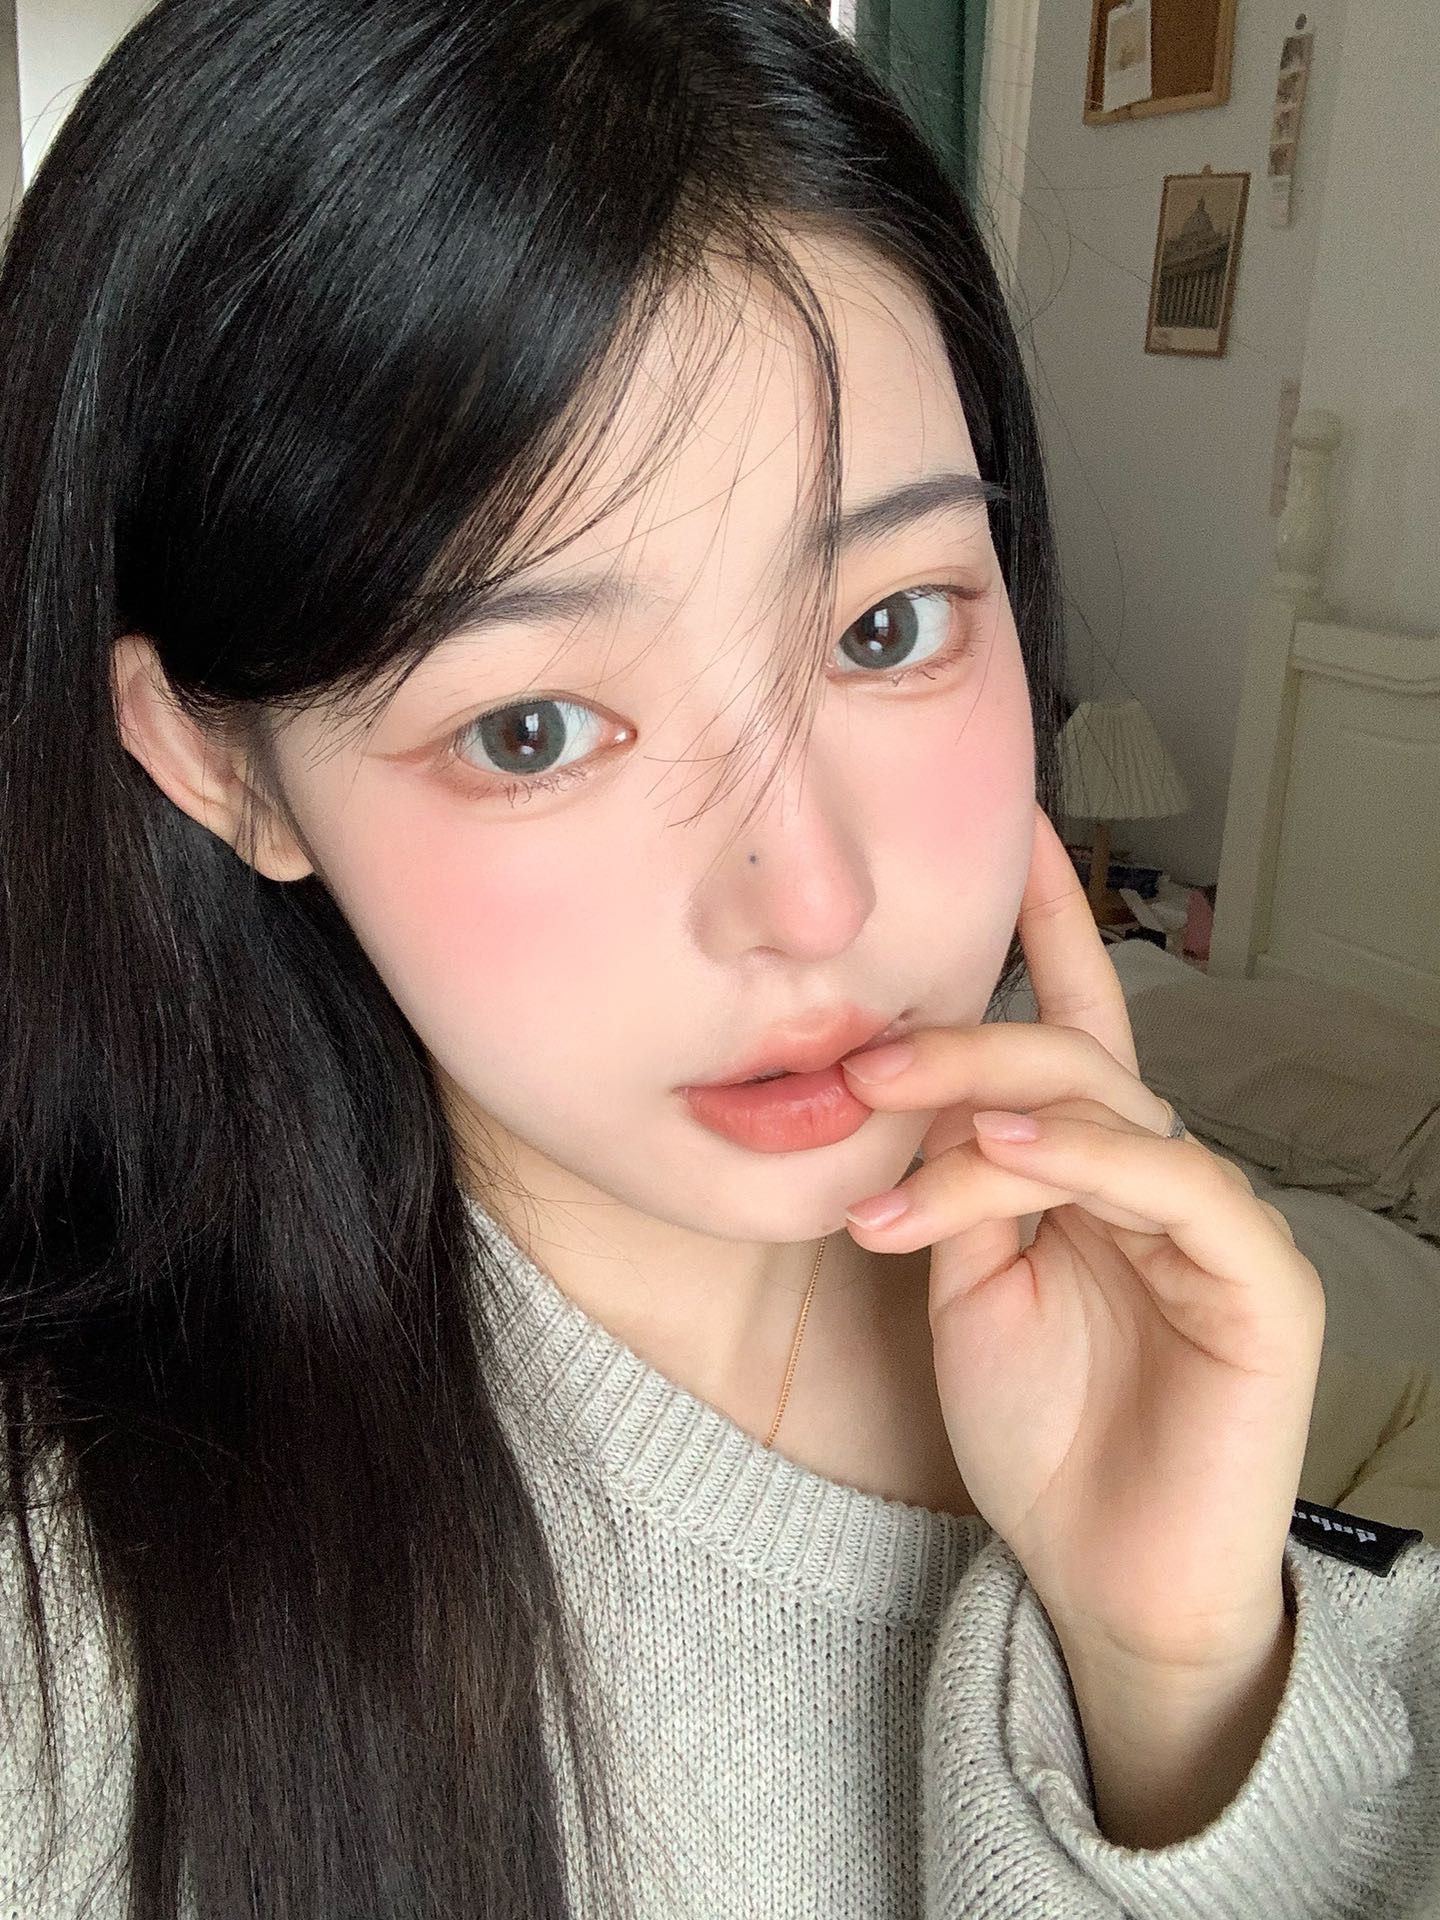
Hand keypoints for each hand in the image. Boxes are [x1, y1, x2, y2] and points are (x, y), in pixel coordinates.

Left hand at [840, 803, 1324, 1674]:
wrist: (1108, 1581)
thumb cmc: (1045, 1437)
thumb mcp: (969, 1292)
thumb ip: (957, 1190)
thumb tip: (918, 1105)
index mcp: (1093, 1173)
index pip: (1075, 1026)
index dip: (1052, 927)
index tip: (1009, 835)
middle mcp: (1161, 1178)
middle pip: (1073, 1058)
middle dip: (959, 1042)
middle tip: (859, 1055)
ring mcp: (1216, 1224)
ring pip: (1108, 1110)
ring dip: (992, 1100)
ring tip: (895, 1106)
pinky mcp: (1259, 1283)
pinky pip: (1175, 1189)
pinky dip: (1087, 1162)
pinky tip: (1009, 1159)